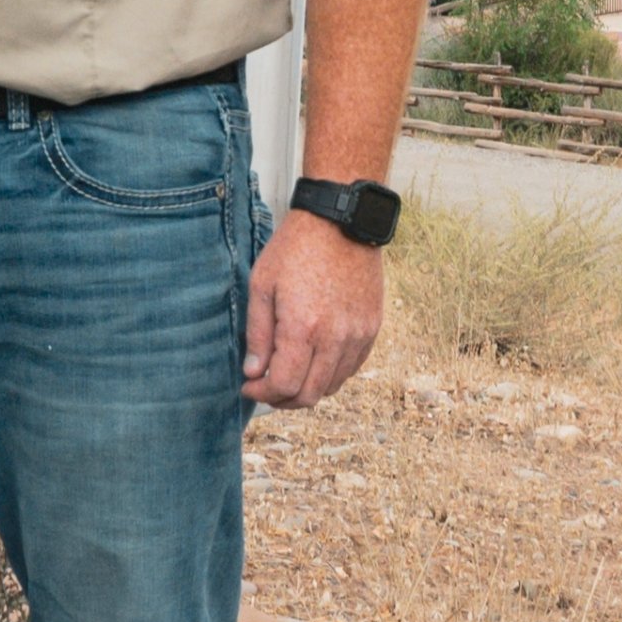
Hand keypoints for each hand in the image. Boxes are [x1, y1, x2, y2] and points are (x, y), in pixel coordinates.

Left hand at [244, 211, 382, 408]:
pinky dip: (330, 374)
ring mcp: (358, 334)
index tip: (249, 385)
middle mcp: (335, 337)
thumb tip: (254, 372)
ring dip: (307, 388)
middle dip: (282, 399)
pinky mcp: (371, 328)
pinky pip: (351, 368)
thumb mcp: (262, 286)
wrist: (340, 222)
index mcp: (303, 327)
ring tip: (289, 373)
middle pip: (309, 395)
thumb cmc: (296, 248)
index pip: (284, 385)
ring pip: (332, 386)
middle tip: (266, 387)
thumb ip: (258, 334)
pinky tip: (314, 359)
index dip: (262, 393)